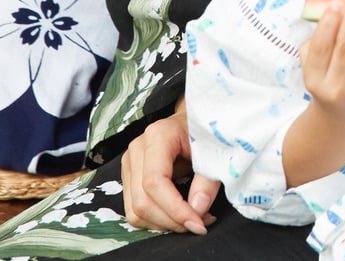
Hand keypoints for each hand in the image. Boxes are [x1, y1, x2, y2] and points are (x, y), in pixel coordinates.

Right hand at [121, 103, 221, 234]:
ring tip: (193, 219)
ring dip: (164, 224)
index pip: (154, 182)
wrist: (193, 119)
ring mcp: (130, 163)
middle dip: (172, 221)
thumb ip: (208, 180)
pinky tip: (179, 216)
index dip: (175, 209)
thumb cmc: (205, 132)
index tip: (199, 223)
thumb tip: (198, 210)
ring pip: (135, 211)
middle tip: (201, 224)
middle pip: (142, 201)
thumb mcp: (214, 151)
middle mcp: (137, 149)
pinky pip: (135, 210)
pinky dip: (157, 221)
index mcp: (157, 136)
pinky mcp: (130, 176)